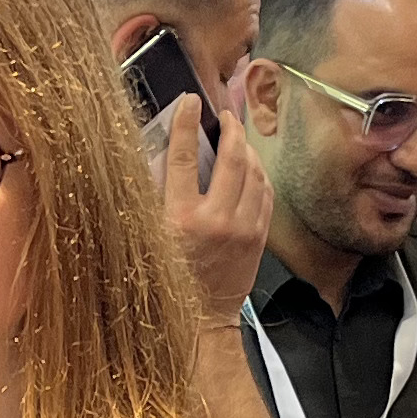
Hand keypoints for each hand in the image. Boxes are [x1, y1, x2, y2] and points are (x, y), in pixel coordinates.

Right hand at [157, 92, 274, 313]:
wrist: (200, 316)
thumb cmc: (168, 274)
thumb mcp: (151, 235)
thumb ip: (158, 196)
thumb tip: (168, 152)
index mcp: (179, 219)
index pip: (182, 158)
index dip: (186, 124)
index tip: (190, 101)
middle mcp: (215, 221)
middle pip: (230, 158)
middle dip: (230, 129)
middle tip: (225, 116)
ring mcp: (242, 229)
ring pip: (254, 173)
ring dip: (247, 150)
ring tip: (238, 138)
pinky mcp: (259, 237)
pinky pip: (265, 193)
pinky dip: (259, 174)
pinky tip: (250, 167)